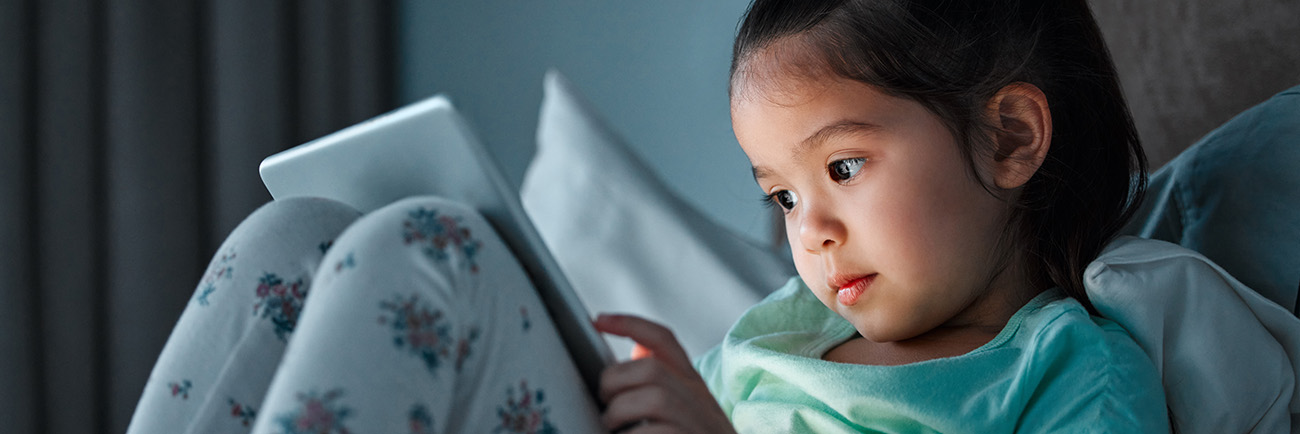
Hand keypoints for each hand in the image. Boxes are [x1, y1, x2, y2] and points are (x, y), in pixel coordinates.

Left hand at [593, 314, 736, 433]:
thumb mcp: (686, 408)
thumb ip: (664, 381)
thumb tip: (635, 351)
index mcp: (692, 383)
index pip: (663, 339)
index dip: (628, 323)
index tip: (597, 320)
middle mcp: (699, 399)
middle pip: (652, 367)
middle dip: (616, 380)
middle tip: (604, 401)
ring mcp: (699, 423)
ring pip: (655, 397)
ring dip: (620, 411)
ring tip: (612, 426)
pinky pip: (655, 433)